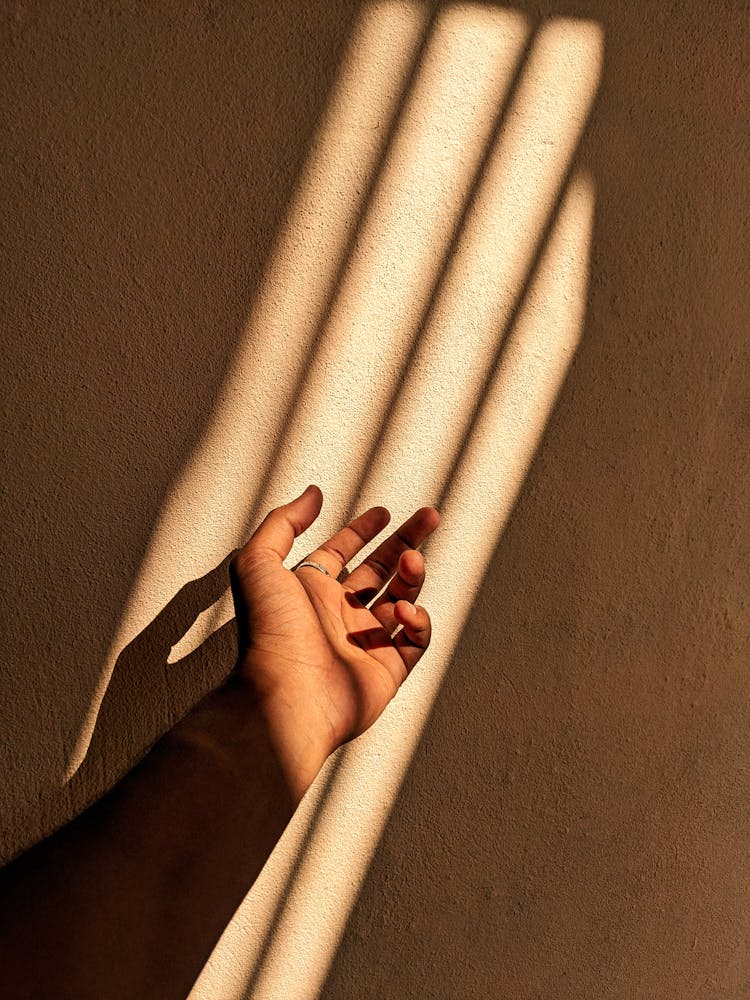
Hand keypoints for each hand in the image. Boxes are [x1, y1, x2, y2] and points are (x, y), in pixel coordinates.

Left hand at [229, 486, 438, 796]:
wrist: (285, 698)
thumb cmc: (268, 634)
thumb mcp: (258, 563)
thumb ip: (283, 523)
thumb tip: (313, 494)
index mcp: (310, 591)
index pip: (342, 553)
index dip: (363, 531)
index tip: (385, 513)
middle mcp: (338, 616)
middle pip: (381, 570)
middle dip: (406, 541)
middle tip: (430, 516)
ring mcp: (364, 644)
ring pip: (402, 600)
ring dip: (412, 576)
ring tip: (412, 563)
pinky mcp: (387, 672)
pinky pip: (415, 640)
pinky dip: (417, 621)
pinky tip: (404, 612)